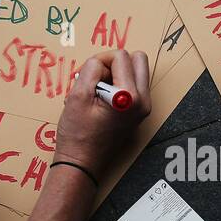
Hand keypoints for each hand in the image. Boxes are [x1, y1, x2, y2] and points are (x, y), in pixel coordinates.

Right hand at [53, 50, 151, 180]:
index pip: (121, 56)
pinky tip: (102, 98)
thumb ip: (91, 69)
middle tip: (97, 78)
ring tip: (98, 91)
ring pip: (136, 71)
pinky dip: (118, 84)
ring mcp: (143, 108)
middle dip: (115, 62)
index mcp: (130, 97)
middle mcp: (143, 102)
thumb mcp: (77, 95)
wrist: (82, 163)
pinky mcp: (138, 112)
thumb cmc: (78, 134)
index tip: (87, 76)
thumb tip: (101, 61)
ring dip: (117, 73)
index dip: (100, 60)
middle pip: (138, 59)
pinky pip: (133, 85)